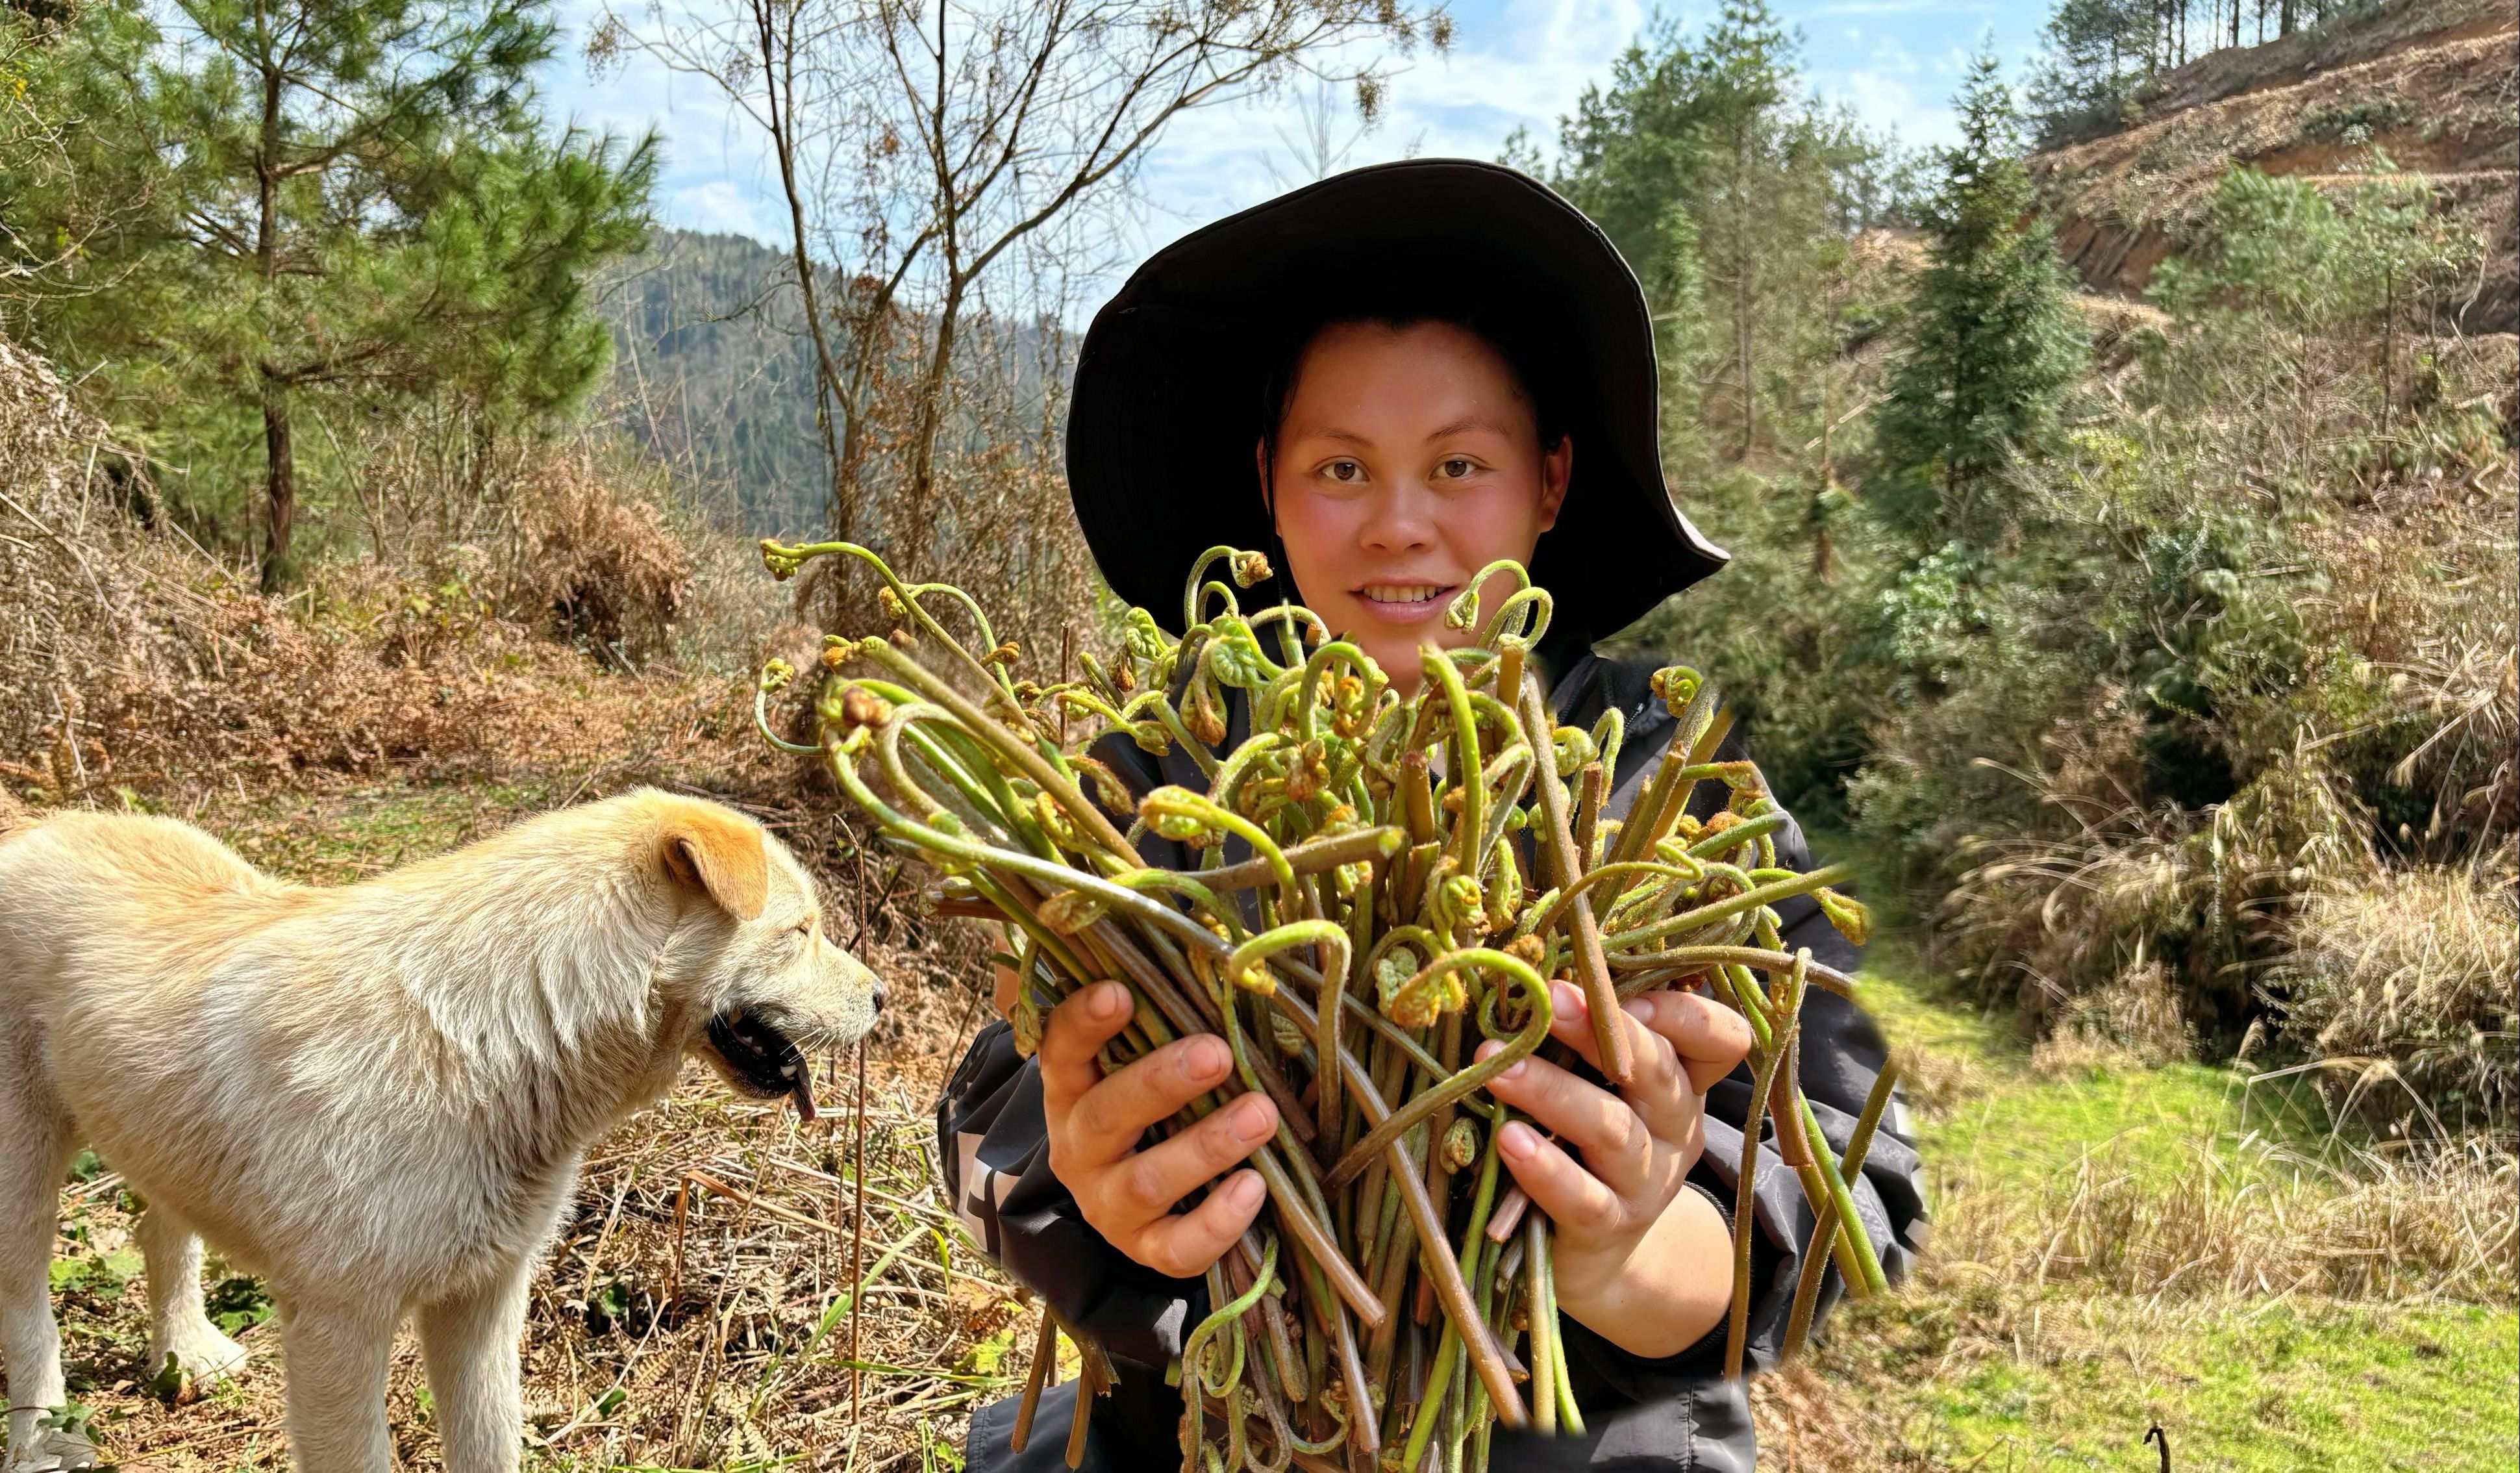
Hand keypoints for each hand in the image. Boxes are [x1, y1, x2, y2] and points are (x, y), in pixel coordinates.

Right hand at [1037, 982, 1281, 1278]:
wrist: (1145, 1206)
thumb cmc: (1155, 1110)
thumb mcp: (1144, 1067)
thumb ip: (1164, 1025)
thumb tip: (1219, 966)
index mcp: (1072, 1092)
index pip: (1062, 1052)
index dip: (1084, 1024)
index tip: (1119, 993)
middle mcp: (1078, 1150)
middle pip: (1107, 1116)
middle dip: (1161, 1083)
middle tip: (1217, 1053)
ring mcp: (1108, 1206)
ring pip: (1147, 1181)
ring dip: (1206, 1146)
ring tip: (1261, 1114)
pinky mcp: (1146, 1250)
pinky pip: (1177, 1246)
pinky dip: (1217, 1220)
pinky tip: (1255, 1186)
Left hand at [1476, 979, 1753, 1357]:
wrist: (1602, 1255)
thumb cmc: (1591, 1144)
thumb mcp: (1607, 1087)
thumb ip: (1594, 1037)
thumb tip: (1533, 966)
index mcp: (1683, 1082)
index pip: (1719, 1038)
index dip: (1682, 1012)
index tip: (1624, 989)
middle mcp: (1675, 1129)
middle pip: (1657, 1072)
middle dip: (1603, 1030)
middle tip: (1549, 999)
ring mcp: (1646, 1182)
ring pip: (1612, 1130)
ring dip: (1553, 1092)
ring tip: (1497, 1067)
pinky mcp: (1607, 1227)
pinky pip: (1582, 1197)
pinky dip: (1545, 1167)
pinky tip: (1509, 1140)